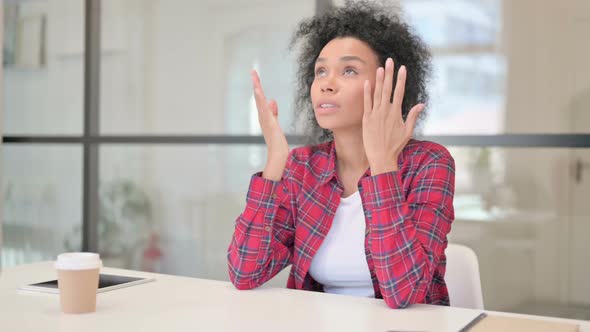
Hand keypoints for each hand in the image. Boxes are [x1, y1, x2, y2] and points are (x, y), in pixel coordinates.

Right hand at [251, 70, 288, 179]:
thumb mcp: (275, 122)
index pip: (260, 98)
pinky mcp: (269, 121)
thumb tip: (271, 100)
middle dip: (256, 83)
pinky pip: (264, 108)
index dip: (258, 87)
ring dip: (257, 88)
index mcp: (264, 115)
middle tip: (253, 71)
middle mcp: (262, 115)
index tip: (255, 76)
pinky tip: (260, 91)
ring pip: (260, 100)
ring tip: (254, 77)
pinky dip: (261, 99)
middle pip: (258, 96)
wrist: (277, 152)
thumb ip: (273, 111)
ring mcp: (265, 118)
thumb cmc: (276, 140)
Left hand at [362, 58, 424, 174]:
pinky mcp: (366, 119)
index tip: (403, 68)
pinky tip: (367, 82)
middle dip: (390, 74)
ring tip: (380, 67)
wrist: (381, 157)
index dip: (401, 79)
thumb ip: (413, 116)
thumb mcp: (408, 131)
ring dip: (379, 80)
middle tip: (390, 61)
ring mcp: (375, 114)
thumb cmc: (395, 145)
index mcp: (396, 113)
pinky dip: (367, 92)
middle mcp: (385, 111)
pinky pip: (366, 103)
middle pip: (388, 89)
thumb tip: (421, 104)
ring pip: (377, 93)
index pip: (399, 92)